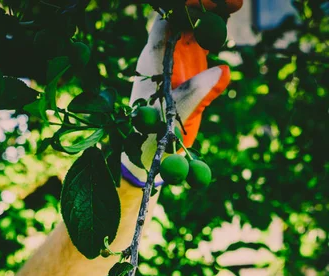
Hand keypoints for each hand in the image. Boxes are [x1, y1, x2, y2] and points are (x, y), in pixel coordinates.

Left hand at [122, 6, 234, 185]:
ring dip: (212, 14)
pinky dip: (214, 28)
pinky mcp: (186, 66)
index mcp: (154, 59)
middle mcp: (163, 53)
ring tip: (234, 5)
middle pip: (183, 17)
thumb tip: (224, 71)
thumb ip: (198, 91)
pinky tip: (228, 19)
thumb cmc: (156, 132)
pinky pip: (200, 39)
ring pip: (192, 24)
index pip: (168, 22)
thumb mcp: (178, 112)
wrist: (151, 149)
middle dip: (206, 7)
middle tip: (236, 3)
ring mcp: (175, 57)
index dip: (189, 9)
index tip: (212, 5)